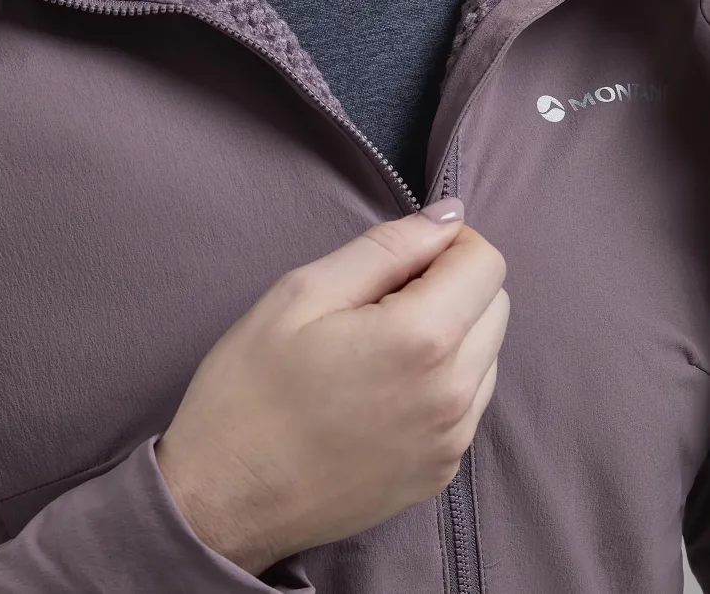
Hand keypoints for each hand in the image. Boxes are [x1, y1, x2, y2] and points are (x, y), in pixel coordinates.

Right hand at [154, 198, 508, 575]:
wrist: (222, 500)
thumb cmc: (250, 389)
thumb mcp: (302, 293)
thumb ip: (386, 248)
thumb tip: (448, 217)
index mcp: (421, 340)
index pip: (487, 263)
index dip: (447, 243)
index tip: (401, 256)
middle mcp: (454, 394)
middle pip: (495, 305)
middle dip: (451, 284)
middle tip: (380, 297)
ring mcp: (452, 441)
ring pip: (487, 353)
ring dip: (452, 332)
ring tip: (378, 345)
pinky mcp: (441, 473)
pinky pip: (469, 402)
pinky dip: (442, 378)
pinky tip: (383, 386)